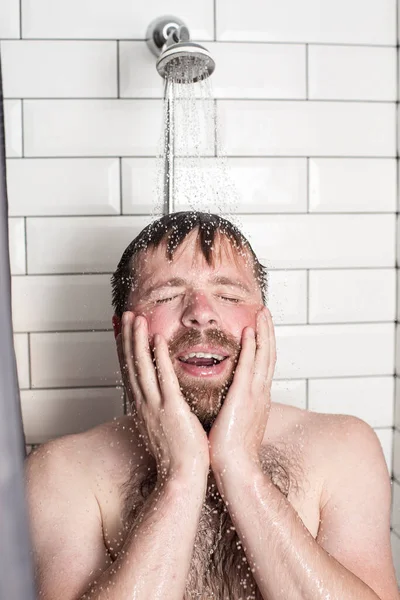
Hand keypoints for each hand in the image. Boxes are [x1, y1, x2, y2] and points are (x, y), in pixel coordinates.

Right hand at [116, 311, 209, 479]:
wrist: (182, 478)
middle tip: (127, 316)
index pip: (132, 373)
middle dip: (128, 338)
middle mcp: (145, 405)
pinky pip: (163, 379)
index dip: (127, 350)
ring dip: (138, 341)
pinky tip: (157, 340)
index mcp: (145, 408)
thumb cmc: (178, 457)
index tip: (126, 332)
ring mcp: (156, 406)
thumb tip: (165, 402)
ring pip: (143, 367)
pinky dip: (158, 358)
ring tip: (137, 319)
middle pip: (132, 365)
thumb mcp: (164, 430)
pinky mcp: (172, 410)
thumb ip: (163, 412)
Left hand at [208, 306, 275, 469]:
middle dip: (267, 332)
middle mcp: (259, 393)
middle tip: (265, 312)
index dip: (263, 344)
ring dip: (263, 332)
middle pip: (268, 355)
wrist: (235, 471)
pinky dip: (252, 348)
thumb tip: (227, 401)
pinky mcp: (244, 398)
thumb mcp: (235, 423)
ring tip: (261, 313)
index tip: (259, 328)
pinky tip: (249, 332)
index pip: (262, 365)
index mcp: (256, 399)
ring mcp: (254, 395)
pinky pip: (249, 367)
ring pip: (263, 356)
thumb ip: (234, 408)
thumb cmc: (231, 452)